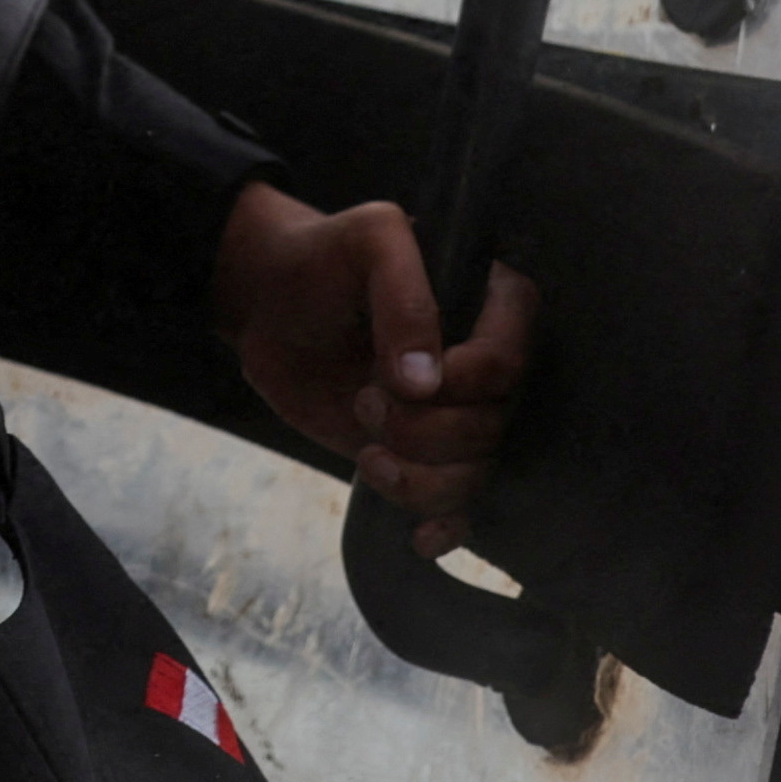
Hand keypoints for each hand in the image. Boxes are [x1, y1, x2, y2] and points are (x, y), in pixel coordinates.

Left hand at [214, 182, 536, 553]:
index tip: (406, 379)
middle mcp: (481, 367)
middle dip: (424, 428)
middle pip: (492, 425)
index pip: (510, 360)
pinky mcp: (421, 453)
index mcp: (488, 305)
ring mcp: (452, 414)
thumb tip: (426, 383)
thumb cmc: (324, 258)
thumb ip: (405, 296)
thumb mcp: (369, 241)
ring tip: (369, 452)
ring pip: (476, 472)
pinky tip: (421, 540)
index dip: (468, 381)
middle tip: (366, 400)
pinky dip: (444, 527)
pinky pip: (458, 505)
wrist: (269, 303)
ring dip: (421, 479)